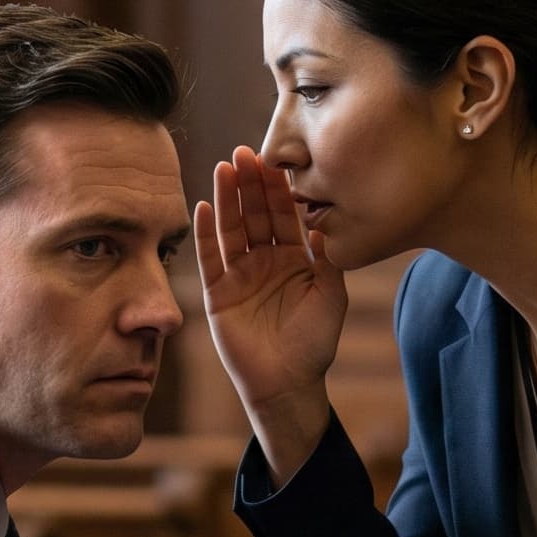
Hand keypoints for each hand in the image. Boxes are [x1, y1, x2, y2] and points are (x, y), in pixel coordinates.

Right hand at [193, 148, 346, 479]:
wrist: (287, 384)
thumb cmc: (313, 343)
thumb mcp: (330, 295)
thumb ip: (328, 258)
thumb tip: (324, 220)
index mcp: (294, 259)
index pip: (284, 216)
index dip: (278, 189)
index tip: (274, 160)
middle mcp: (264, 262)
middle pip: (255, 215)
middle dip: (250, 184)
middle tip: (245, 152)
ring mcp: (239, 276)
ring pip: (231, 229)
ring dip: (228, 199)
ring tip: (224, 168)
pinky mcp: (218, 294)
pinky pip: (210, 259)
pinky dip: (206, 234)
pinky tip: (206, 207)